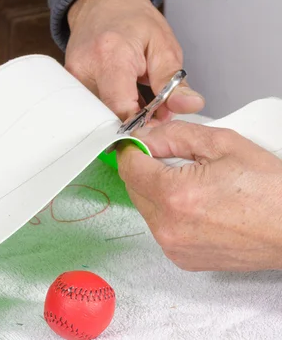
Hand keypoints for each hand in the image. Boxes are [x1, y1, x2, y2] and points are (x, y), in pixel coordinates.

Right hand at [66, 0, 204, 121]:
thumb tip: (190, 105)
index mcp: (111, 56)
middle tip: (153, 110)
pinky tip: (122, 96)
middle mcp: (84, 69)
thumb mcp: (163, 46)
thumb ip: (175, 81)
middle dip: (134, 121)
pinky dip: (109, 108)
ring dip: (121, 115)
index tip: (159, 120)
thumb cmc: (133, 21)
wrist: (103, 3)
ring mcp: (72, 78)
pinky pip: (90, 108)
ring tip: (138, 99)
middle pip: (107, 116)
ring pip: (98, 115)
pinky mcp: (68, 84)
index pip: (122, 108)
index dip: (142, 123)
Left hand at [116, 121, 281, 270]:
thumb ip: (175, 135)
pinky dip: (169, 213)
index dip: (134, 148)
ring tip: (194, 184)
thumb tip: (144, 137)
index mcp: (175, 195)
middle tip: (176, 160)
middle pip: (134, 187)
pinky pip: (160, 227)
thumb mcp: (223, 144)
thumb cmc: (271, 190)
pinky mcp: (182, 259)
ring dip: (158, 191)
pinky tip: (198, 205)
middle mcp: (168, 226)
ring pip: (145, 207)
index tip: (144, 142)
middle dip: (147, 168)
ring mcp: (173, 247)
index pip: (128, 166)